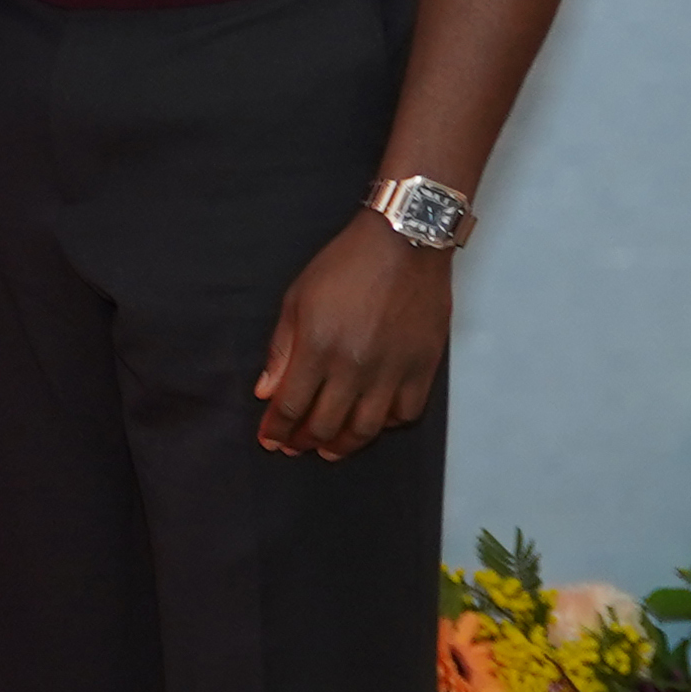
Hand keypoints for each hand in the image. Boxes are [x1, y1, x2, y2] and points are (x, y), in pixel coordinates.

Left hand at [255, 213, 451, 459]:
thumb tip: (266, 392)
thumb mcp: (297, 299)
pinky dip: (388, 425)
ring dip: (344, 445)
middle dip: (304, 441)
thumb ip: (281, 350)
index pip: (289, 406)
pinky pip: (407, 413)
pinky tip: (374, 422)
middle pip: (325, 425)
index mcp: (318, 348)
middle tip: (295, 446)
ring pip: (367, 428)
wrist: (405, 242)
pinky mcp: (424, 367)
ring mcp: (393, 370)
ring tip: (329, 449)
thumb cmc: (347, 264)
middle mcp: (355, 366)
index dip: (276, 429)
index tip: (269, 439)